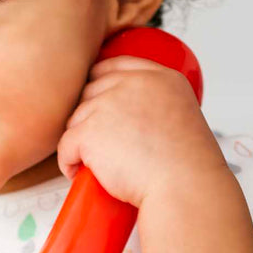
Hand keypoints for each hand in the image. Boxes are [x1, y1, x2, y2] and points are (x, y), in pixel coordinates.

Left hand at [56, 55, 226, 207]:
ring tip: (98, 165)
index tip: (97, 98)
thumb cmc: (187, 168)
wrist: (184, 187)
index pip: (116, 66)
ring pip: (76, 119)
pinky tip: (80, 173)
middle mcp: (133, 84)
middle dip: (90, 118)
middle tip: (102, 145)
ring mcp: (108, 105)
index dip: (100, 81)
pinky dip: (69, 163)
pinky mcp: (88, 131)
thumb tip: (128, 118)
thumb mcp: (183, 120)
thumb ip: (156, 108)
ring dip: (80, 142)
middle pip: (90, 91)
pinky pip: (65, 145)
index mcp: (161, 79)